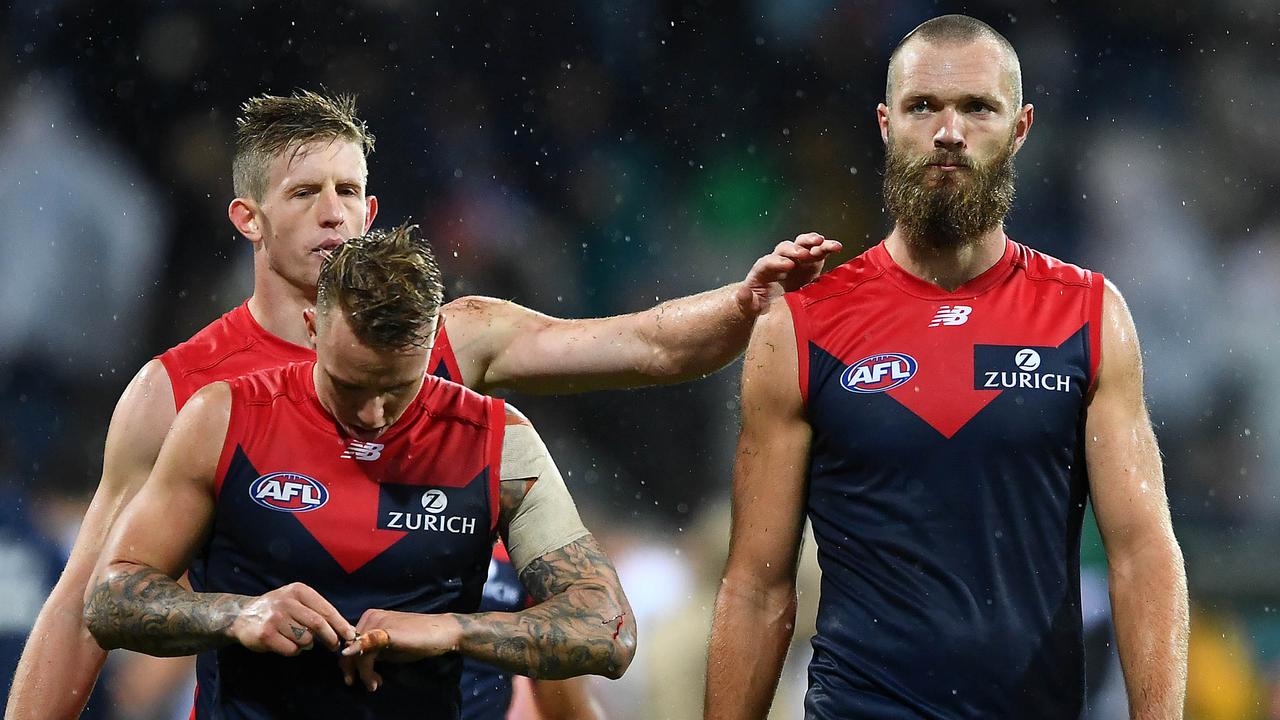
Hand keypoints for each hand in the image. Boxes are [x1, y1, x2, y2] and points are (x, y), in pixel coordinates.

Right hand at [228, 582, 355, 655]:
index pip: (326, 609)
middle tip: (334, 646)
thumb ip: (317, 611)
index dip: (340, 624)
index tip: (350, 635)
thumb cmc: (277, 609)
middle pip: (318, 624)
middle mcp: (287, 602)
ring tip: (298, 639)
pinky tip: (286, 644)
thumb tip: (346, 629)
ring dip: (307, 644)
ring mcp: (275, 618)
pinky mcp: (266, 634)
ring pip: (305, 639)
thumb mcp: (296, 601)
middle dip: (330, 638)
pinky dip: (293, 651)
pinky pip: (291, 649)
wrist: (242, 615)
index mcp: (299, 591)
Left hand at [338, 609, 460, 691]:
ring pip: (356, 653)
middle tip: (369, 684)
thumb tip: (356, 665)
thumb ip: (373, 651)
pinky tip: (373, 679)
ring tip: (374, 684)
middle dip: (355, 670)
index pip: (349, 642)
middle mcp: (369, 617)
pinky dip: (365, 669)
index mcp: (370, 618)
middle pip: (349, 648)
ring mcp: (376, 623)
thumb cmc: (417, 639)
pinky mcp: (384, 632)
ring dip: (363, 673)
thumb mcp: (389, 646)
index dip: (352, 663)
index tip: (362, 678)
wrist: (440, 631)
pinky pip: (366, 652)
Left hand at [735, 232, 841, 314]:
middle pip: (784, 248)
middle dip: (794, 249)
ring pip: (802, 244)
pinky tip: (836, 246)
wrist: (774, 303)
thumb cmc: (760, 304)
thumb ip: (746, 301)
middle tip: (803, 254)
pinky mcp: (810, 261)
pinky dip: (827, 247)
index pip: (768, 262)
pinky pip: (818, 251)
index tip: (788, 266)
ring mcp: (796, 259)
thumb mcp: (750, 306)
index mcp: (763, 270)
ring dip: (811, 241)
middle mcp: (780, 259)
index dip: (777, 262)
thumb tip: (743, 292)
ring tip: (820, 242)